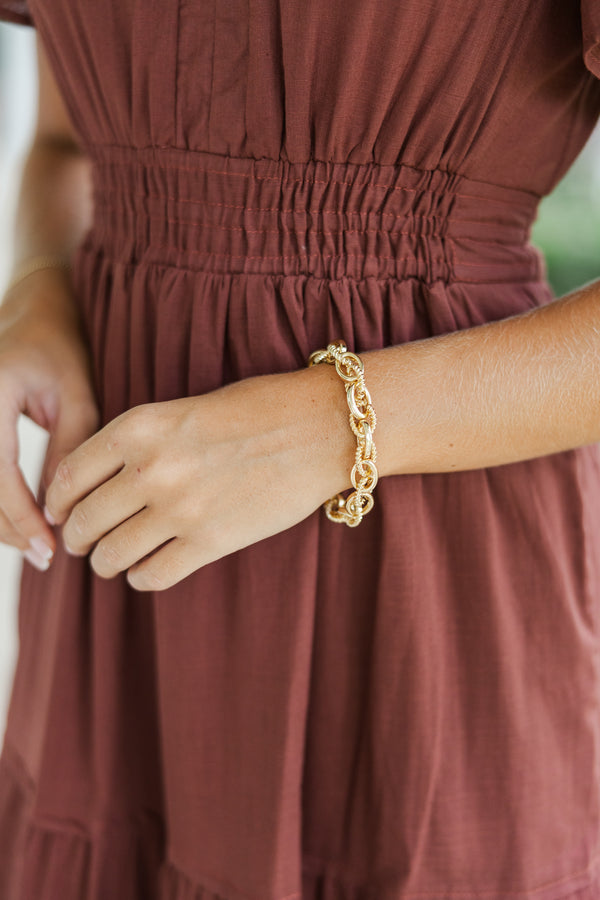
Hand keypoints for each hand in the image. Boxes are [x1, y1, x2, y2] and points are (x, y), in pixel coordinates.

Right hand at [0, 268, 98, 569]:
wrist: (31, 309)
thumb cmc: (60, 346)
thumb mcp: (76, 394)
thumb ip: (68, 450)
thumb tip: (58, 513)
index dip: (20, 516)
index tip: (47, 548)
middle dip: (5, 527)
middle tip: (43, 557)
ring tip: (33, 544)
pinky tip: (17, 519)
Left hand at [43, 365, 355, 590]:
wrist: (321, 427)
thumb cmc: (259, 410)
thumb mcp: (183, 409)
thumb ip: (139, 443)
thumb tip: (104, 485)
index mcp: (139, 427)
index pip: (68, 475)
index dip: (57, 502)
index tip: (59, 512)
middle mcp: (151, 468)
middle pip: (84, 521)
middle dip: (76, 538)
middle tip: (82, 544)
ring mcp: (180, 509)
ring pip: (111, 556)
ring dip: (106, 563)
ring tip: (112, 561)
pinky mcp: (211, 542)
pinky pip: (152, 576)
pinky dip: (141, 578)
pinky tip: (148, 570)